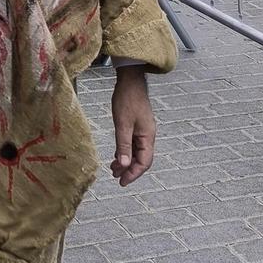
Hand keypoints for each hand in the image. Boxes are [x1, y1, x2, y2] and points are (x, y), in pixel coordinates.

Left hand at [109, 67, 156, 186]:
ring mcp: (143, 130)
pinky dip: (125, 152)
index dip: (133, 174)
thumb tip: (125, 165)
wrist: (130, 80)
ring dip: (126, 162)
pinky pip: (133, 144)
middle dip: (130, 170)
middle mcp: (148, 135)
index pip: (144, 162)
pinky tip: (117, 156)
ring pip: (137, 152)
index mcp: (148, 136)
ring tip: (114, 169)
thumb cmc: (127, 99)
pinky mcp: (137, 125)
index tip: (122, 182)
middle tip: (117, 178)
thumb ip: (123, 145)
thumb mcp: (123, 124)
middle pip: (142, 159)